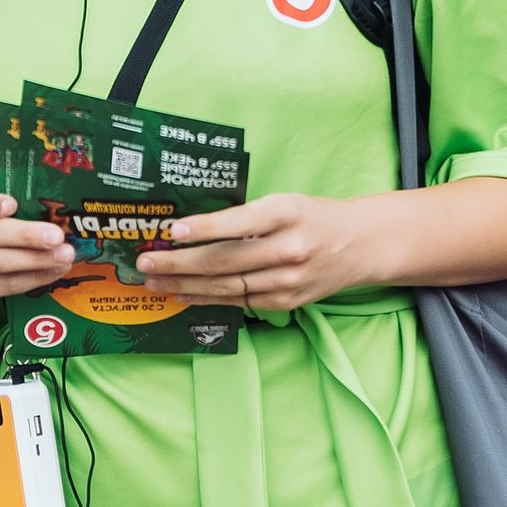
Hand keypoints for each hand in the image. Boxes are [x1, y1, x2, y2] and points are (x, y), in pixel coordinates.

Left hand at [138, 193, 385, 312]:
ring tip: (154, 281)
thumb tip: (191, 228)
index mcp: (288, 213)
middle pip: (226, 260)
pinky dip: (207, 298)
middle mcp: (289, 249)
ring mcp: (288, 281)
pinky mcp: (286, 303)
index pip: (242, 222)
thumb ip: (246, 215)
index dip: (207, 228)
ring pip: (227, 286)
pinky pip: (238, 301)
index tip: (174, 230)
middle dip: (180, 263)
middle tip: (146, 261)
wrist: (360, 245)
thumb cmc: (312, 217)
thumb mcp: (284, 202)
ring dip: (185, 285)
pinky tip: (182, 295)